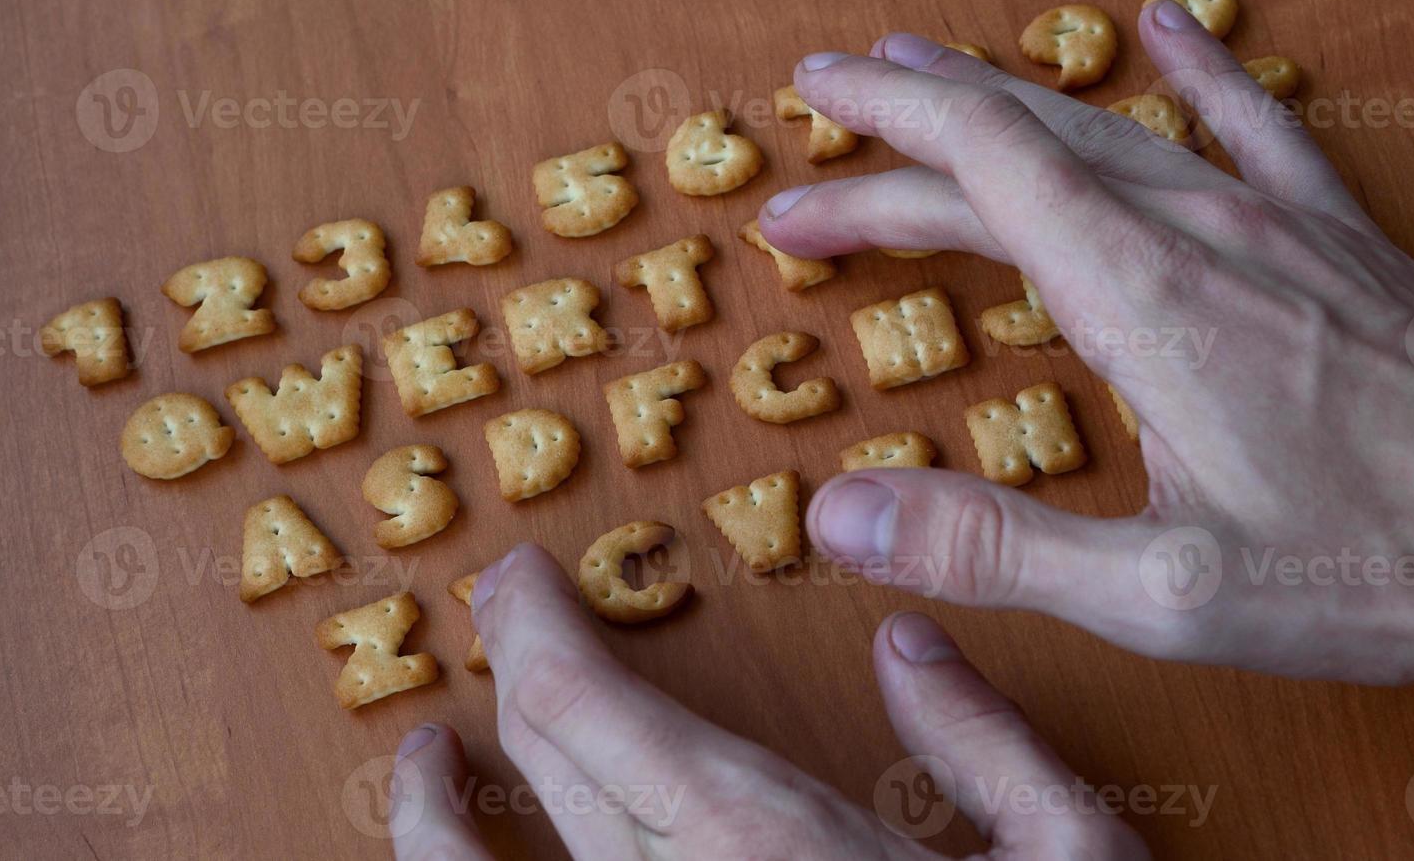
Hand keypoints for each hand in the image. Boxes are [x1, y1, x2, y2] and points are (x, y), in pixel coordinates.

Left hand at [388, 544, 1148, 858]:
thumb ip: (989, 745)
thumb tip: (910, 647)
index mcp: (766, 850)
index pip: (580, 707)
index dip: (531, 627)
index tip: (522, 580)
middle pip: (547, 773)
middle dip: (515, 679)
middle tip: (506, 624)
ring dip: (433, 832)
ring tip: (424, 773)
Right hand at [760, 1, 1413, 684]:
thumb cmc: (1383, 563)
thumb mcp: (1165, 594)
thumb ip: (996, 548)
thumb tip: (840, 518)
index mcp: (1138, 297)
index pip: (980, 162)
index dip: (880, 132)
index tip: (807, 116)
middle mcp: (1195, 231)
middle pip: (1018, 140)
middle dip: (903, 130)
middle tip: (819, 136)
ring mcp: (1271, 223)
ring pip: (1109, 124)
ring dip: (1004, 99)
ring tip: (931, 74)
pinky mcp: (1332, 240)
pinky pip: (1252, 125)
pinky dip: (1197, 70)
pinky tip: (1169, 29)